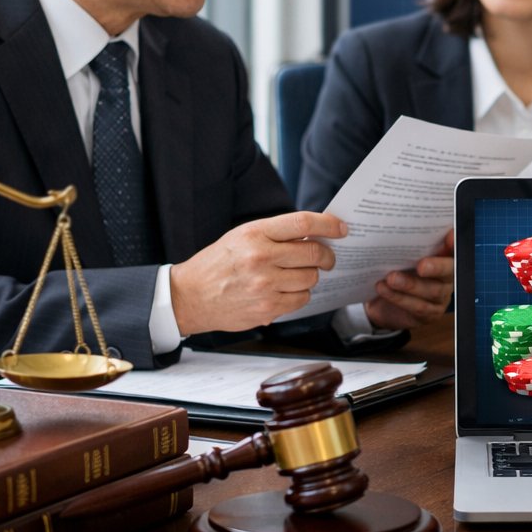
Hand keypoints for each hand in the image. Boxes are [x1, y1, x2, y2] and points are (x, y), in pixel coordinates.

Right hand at [169, 211, 346, 334]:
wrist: (190, 296)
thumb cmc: (219, 263)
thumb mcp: (242, 237)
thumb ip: (276, 234)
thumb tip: (315, 235)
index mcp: (255, 233)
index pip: (303, 224)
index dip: (329, 224)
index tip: (341, 228)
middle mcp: (260, 257)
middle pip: (314, 254)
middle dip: (327, 256)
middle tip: (327, 258)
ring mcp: (264, 285)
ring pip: (311, 278)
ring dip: (310, 276)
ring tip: (294, 275)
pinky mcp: (267, 308)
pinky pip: (301, 299)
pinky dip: (300, 295)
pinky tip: (286, 290)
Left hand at [366, 228, 454, 329]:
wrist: (381, 302)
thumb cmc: (396, 271)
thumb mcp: (401, 255)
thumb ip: (409, 243)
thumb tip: (405, 222)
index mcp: (445, 257)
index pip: (455, 249)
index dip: (455, 244)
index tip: (450, 236)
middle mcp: (448, 277)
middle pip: (450, 272)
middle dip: (437, 267)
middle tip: (421, 265)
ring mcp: (441, 297)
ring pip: (431, 291)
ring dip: (410, 285)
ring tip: (390, 278)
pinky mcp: (430, 314)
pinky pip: (417, 307)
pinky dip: (399, 298)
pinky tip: (383, 289)